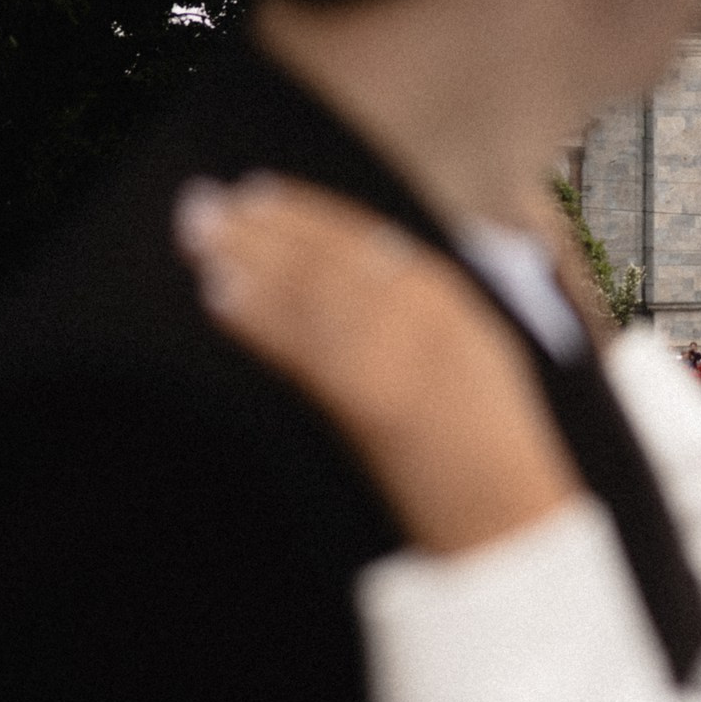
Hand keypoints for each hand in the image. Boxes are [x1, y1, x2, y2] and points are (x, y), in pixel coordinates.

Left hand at [175, 174, 582, 553]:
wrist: (501, 509)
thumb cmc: (489, 438)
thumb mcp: (479, 350)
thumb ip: (430, 304)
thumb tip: (370, 262)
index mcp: (454, 300)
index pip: (367, 239)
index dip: (309, 213)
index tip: (263, 192)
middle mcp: (425, 318)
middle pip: (327, 258)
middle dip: (263, 227)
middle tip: (207, 203)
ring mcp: (396, 357)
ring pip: (307, 294)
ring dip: (246, 259)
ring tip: (199, 235)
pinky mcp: (365, 400)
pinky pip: (300, 348)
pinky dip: (257, 317)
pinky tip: (218, 294)